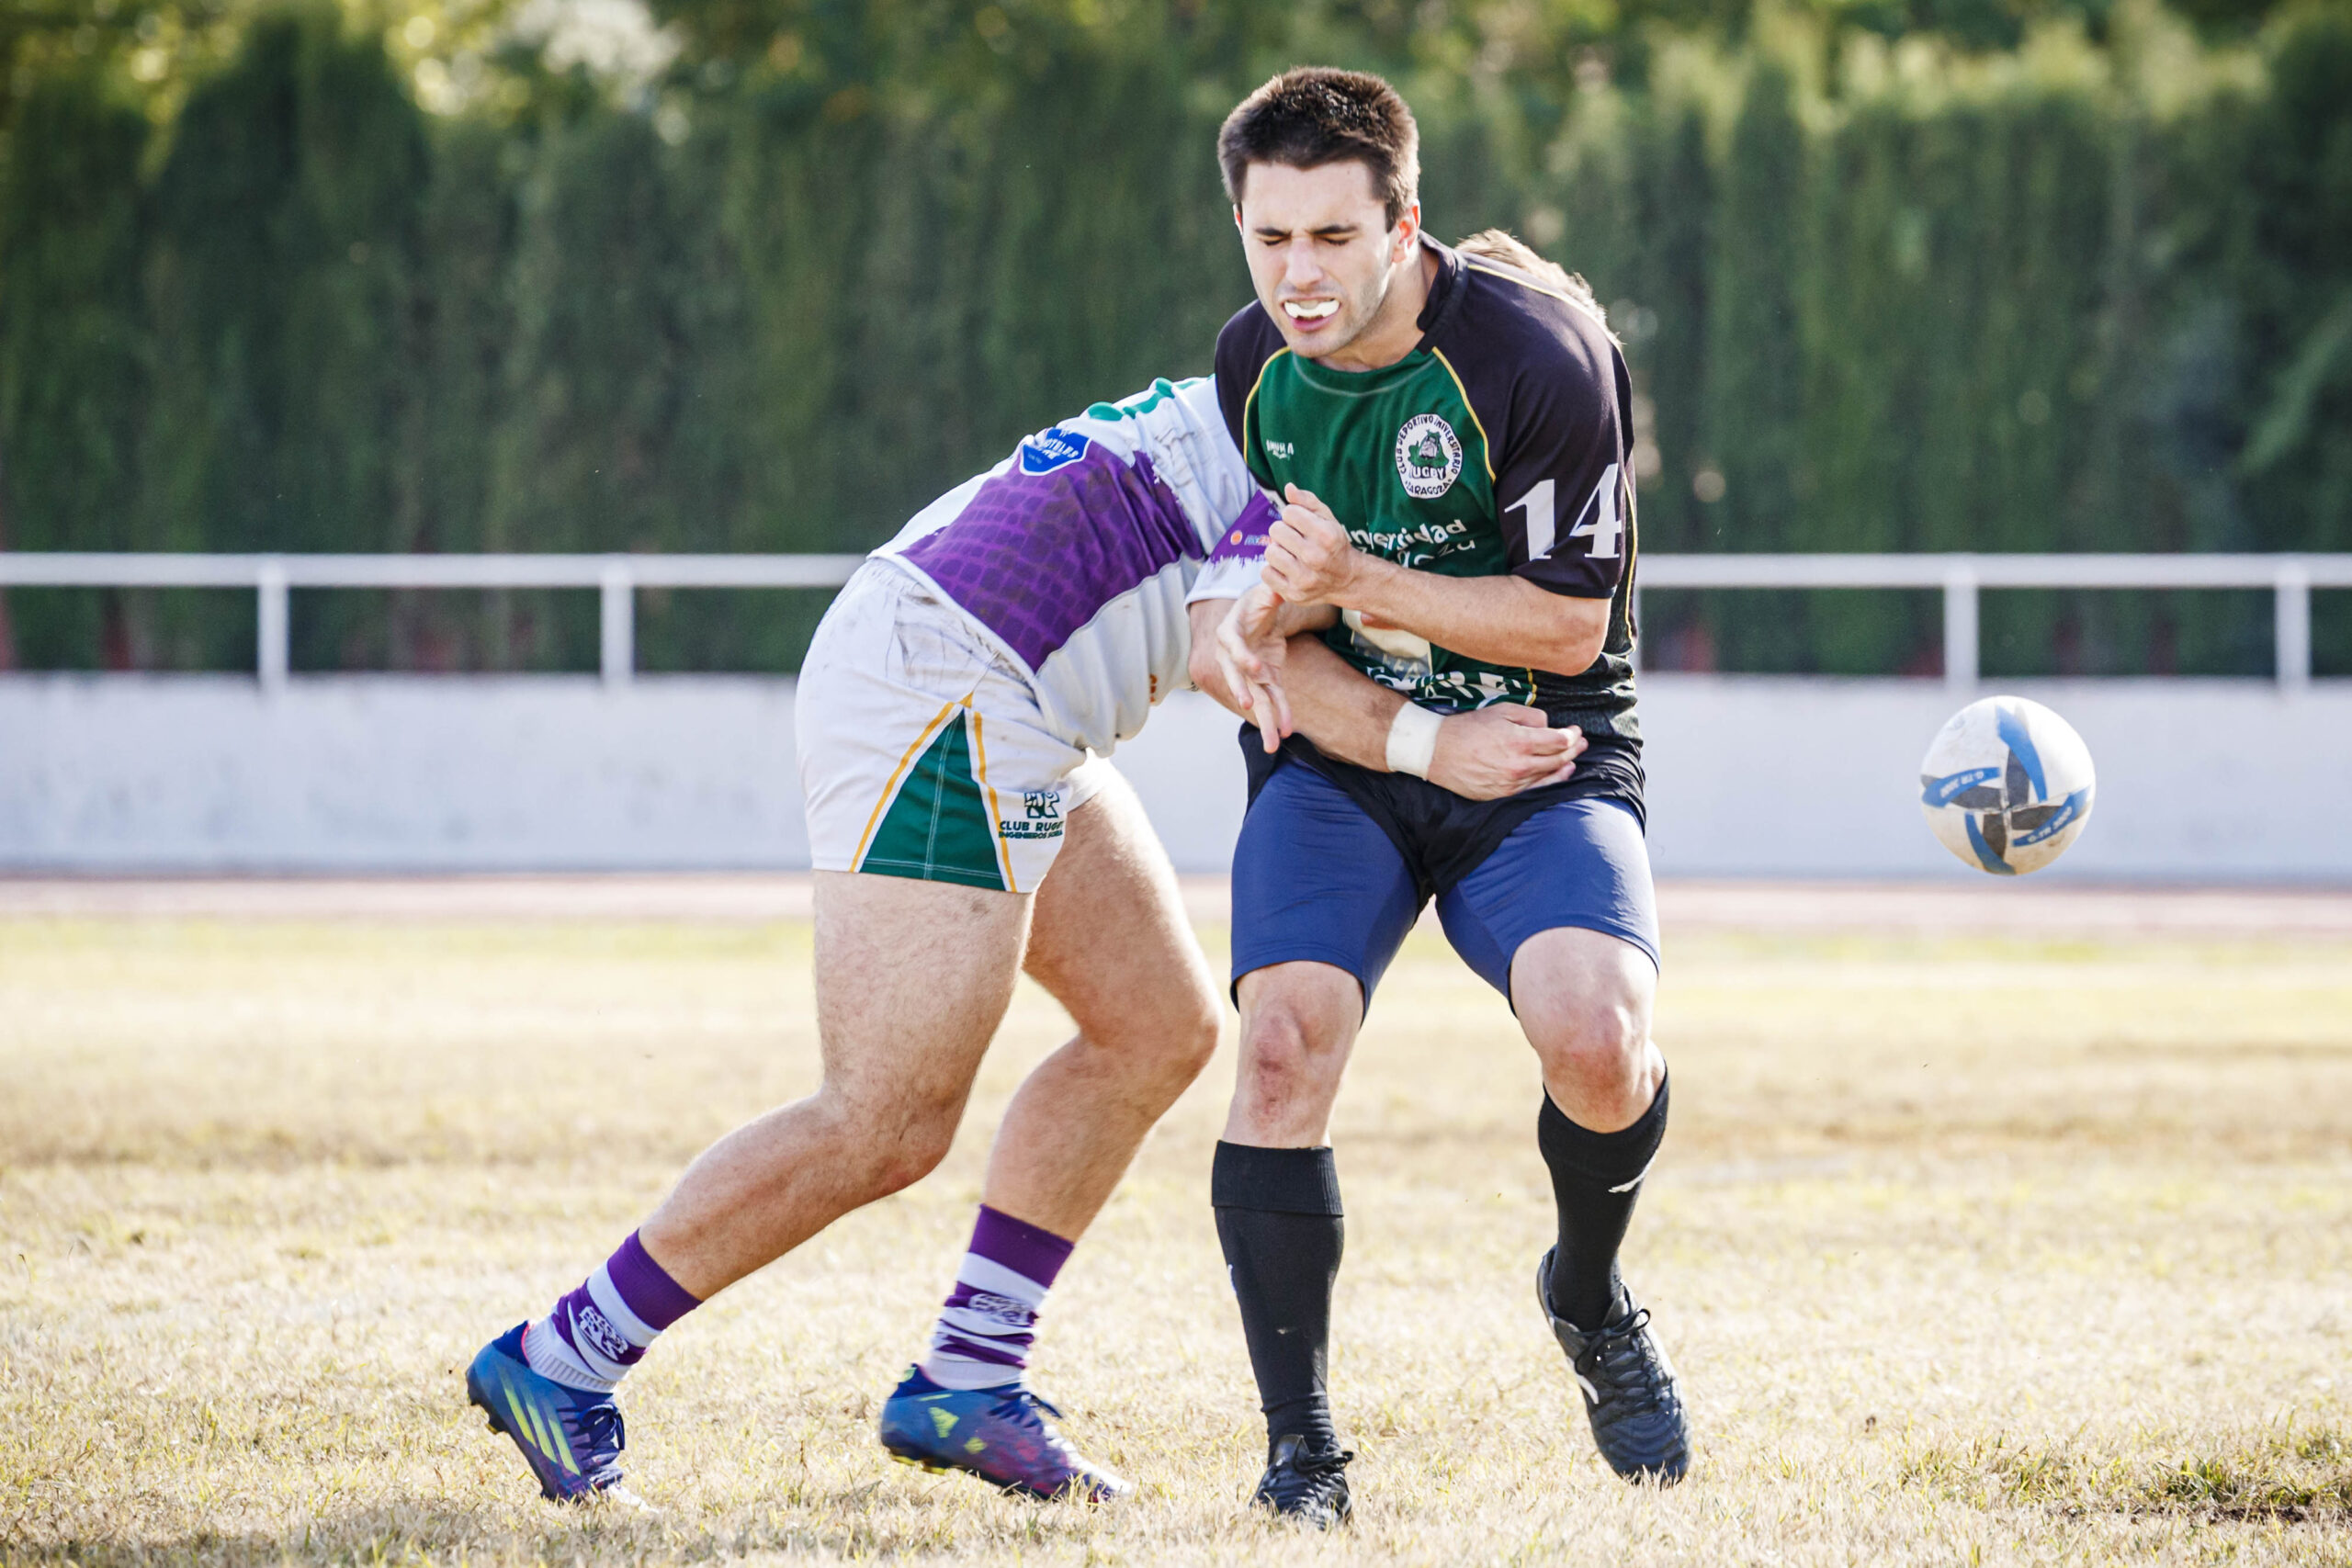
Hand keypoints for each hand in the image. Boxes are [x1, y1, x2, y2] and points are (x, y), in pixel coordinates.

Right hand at [1214, 584, 1293, 752]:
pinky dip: (1281, 713)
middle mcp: (1233, 657)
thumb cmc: (1257, 600)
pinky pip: (1273, 697)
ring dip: (1264, 720)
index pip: (1234, 646)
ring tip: (1272, 744)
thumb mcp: (1263, 592)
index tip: (1257, 668)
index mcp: (1228, 632)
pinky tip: (1286, 730)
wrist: (1259, 614)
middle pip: (1238, 677)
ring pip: (1256, 697)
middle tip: (1250, 706)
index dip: (1243, 657)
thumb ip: (1270, 593)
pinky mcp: (1265, 678)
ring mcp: (1249, 672)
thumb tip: (1278, 590)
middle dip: (1244, 693)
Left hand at [1262, 484, 1369, 605]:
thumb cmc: (1333, 545)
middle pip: (1276, 530)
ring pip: (1270, 552)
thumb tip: (1288, 488)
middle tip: (1294, 540)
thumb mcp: (1328, 519)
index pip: (1289, 512)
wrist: (1346, 580)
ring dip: (1277, 551)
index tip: (1300, 524)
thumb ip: (1307, 501)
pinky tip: (1285, 568)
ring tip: (1289, 554)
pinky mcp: (1293, 593)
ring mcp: (1303, 578)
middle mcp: (1315, 557)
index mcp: (1325, 535)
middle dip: (1283, 532)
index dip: (1292, 516)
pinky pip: (1266, 573)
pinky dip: (1272, 569)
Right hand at [1426, 706, 1585, 799]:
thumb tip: (1548, 726)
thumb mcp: (1500, 711)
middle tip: (1582, 743)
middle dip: (1574, 750)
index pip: (1559, 741)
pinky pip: (1534, 789)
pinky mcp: (1503, 794)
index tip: (1575, 731)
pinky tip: (1559, 774)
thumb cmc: (1467, 728)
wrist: (1437, 752)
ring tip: (1574, 759)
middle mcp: (1520, 765)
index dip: (1572, 735)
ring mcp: (1512, 783)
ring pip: (1548, 775)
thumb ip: (1530, 716)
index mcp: (1520, 741)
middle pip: (1558, 759)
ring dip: (1565, 766)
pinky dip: (1550, 781)